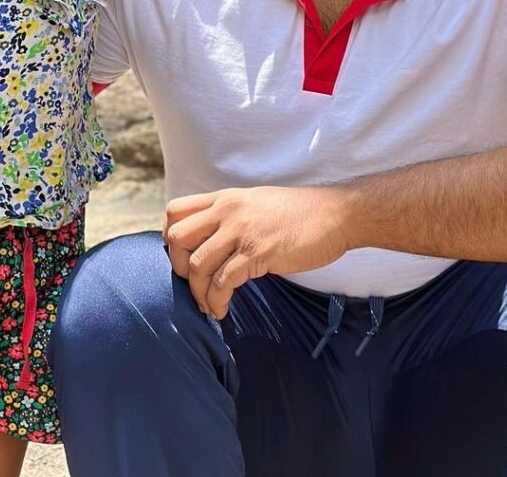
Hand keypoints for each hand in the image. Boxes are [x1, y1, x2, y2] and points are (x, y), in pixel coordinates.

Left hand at [163, 186, 349, 319]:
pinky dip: (217, 301)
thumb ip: (231, 216)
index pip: (175, 210)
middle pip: (177, 238)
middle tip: (193, 284)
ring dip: (198, 293)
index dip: (170, 238)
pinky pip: (222, 282)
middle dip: (178, 267)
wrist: (335, 215)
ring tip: (209, 306)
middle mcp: (228, 211)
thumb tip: (210, 241)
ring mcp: (242, 231)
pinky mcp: (258, 253)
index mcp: (225, 198)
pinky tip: (223, 309)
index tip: (183, 258)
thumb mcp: (256, 203)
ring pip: (197, 265)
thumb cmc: (299, 213)